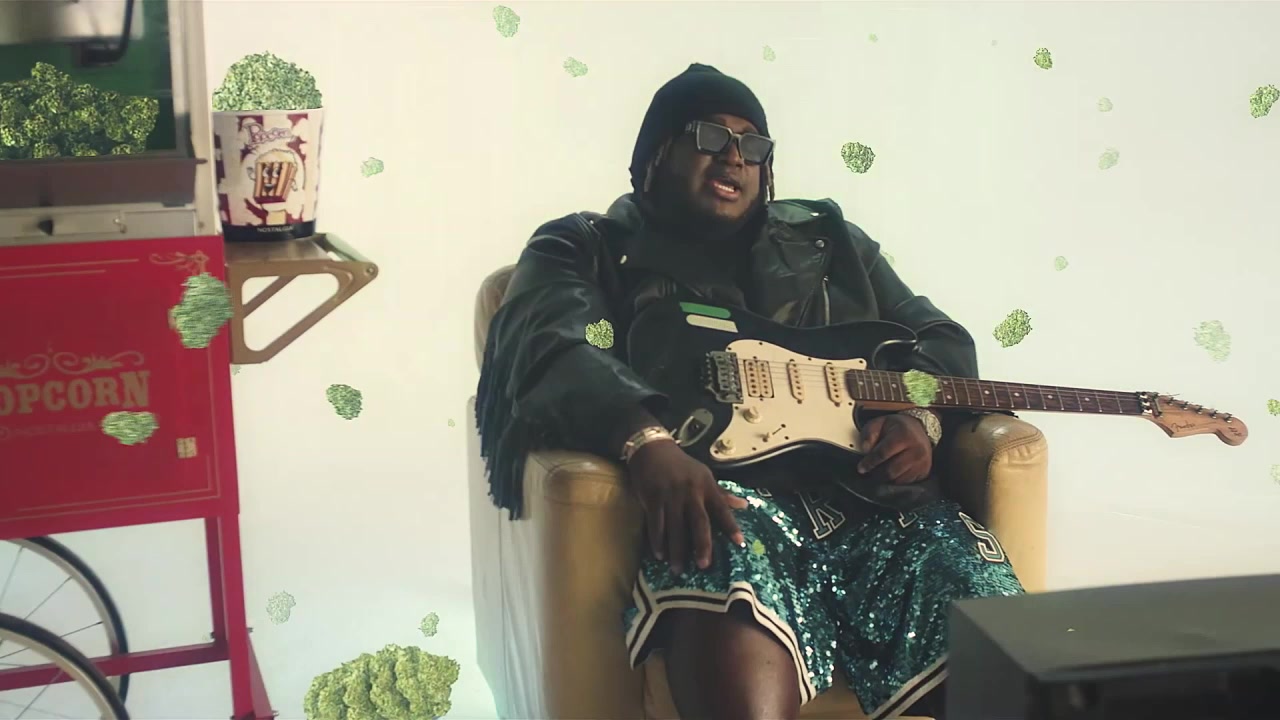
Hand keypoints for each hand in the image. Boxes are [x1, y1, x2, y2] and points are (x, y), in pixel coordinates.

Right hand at [627, 440, 747, 573]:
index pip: (721, 508)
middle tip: (704, 565)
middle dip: (701, 544)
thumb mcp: (704, 475)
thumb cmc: (681, 466)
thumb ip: (722, 494)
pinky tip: (660, 555)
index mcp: (705, 486)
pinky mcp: (652, 498)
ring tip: (678, 569)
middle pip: (698, 521)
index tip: (739, 543)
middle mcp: (690, 491)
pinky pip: (655, 524)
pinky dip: (657, 541)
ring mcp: (670, 495)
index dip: (731, 526)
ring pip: (674, 527)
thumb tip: (744, 506)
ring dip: (676, 550)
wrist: (652, 450)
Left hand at [856, 413, 933, 484]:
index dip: (869, 463)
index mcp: (904, 435)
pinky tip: (892, 472)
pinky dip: (895, 480)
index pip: (883, 454)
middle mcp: (917, 450)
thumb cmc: (897, 427)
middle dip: (876, 473)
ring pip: (897, 480)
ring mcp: (922, 462)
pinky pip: (905, 483)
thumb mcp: (880, 422)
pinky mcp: (924, 472)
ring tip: (880, 470)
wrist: (920, 429)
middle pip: (890, 471)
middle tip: (870, 471)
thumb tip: (865, 449)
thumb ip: (869, 433)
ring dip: (885, 478)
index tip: (861, 468)